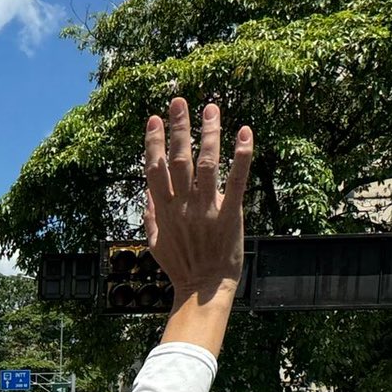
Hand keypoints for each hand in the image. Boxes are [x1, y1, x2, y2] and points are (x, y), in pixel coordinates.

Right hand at [143, 98, 253, 301]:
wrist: (203, 289)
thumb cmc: (180, 268)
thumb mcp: (155, 244)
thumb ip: (150, 217)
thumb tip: (146, 195)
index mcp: (164, 211)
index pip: (154, 169)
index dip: (153, 142)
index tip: (153, 120)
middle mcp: (183, 206)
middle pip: (178, 160)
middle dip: (178, 128)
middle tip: (179, 102)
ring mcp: (206, 209)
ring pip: (206, 165)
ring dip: (208, 134)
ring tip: (211, 108)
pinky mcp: (230, 215)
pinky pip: (237, 181)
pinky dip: (241, 156)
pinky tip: (245, 132)